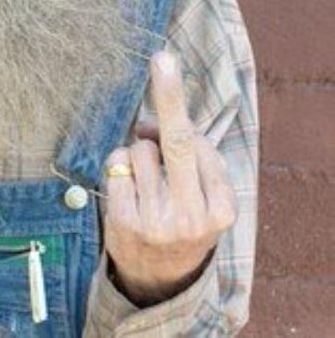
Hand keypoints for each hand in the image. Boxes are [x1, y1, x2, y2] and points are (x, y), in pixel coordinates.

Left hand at [103, 51, 237, 305]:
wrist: (160, 279)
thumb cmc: (185, 221)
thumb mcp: (204, 197)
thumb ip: (192, 158)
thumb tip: (151, 122)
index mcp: (221, 208)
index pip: (200, 146)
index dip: (179, 118)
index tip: (165, 65)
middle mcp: (192, 216)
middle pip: (179, 143)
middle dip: (170, 97)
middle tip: (162, 58)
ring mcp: (157, 221)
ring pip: (140, 151)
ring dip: (139, 153)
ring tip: (147, 182)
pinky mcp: (124, 222)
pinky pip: (117, 165)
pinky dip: (120, 165)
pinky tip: (129, 188)